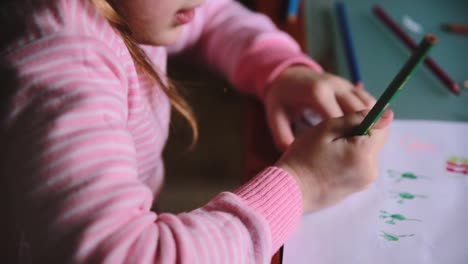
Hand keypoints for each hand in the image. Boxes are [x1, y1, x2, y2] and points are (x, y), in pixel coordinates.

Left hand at [264, 66, 375, 150]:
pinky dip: (373, 116)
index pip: (338, 118)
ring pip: (368, 105)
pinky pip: (368, 100)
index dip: (345, 137)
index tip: (345, 156)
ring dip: (370, 125)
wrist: (288, 75)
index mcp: (317, 93)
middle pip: (358, 111)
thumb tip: (293, 155)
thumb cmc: (281, 98)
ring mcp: (344, 84)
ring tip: (364, 147)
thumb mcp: (275, 116)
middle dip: (360, 133)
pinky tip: (367, 133)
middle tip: (359, 155)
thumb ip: (282, 136)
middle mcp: (334, 85)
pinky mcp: (350, 85)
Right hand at [275, 110, 392, 212]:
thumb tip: (387, 114)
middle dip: (358, 134)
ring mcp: (365, 182)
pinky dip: (350, 159)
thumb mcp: (326, 130)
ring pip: (367, 153)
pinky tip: (330, 163)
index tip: (347, 122)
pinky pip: (361, 165)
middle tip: (331, 139)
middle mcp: (371, 171)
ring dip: (353, 147)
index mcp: (363, 154)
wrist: (290, 190)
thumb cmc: (303, 157)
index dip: (367, 120)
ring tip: (328, 152)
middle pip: (375, 141)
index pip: (382, 128)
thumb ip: (356, 119)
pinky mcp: (358, 188)